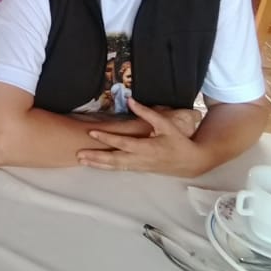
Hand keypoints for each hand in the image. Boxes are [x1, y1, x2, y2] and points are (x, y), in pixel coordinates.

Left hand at [76, 99, 207, 176]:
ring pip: (115, 167)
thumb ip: (147, 113)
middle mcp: (140, 160)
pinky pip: (119, 169)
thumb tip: (131, 100)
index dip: (107, 139)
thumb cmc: (178, 142)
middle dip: (96, 157)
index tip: (92, 133)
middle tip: (79, 154)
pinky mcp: (139, 169)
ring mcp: (139, 167)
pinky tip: (95, 165)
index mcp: (147, 148)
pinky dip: (106, 167)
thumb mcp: (165, 125)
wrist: (190, 163)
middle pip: (114, 160)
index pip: (123, 143)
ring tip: (81, 160)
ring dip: (98, 164)